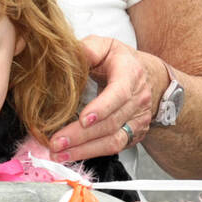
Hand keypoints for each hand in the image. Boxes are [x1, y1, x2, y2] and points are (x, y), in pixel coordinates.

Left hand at [49, 37, 159, 161]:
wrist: (145, 76)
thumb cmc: (117, 60)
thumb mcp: (104, 46)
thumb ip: (87, 49)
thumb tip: (67, 54)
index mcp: (130, 73)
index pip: (120, 92)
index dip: (103, 107)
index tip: (84, 119)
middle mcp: (138, 99)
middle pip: (112, 122)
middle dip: (82, 135)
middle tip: (56, 142)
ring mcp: (138, 119)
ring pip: (114, 139)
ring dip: (85, 150)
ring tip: (59, 153)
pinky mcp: (134, 133)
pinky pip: (115, 147)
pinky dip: (91, 153)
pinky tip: (71, 155)